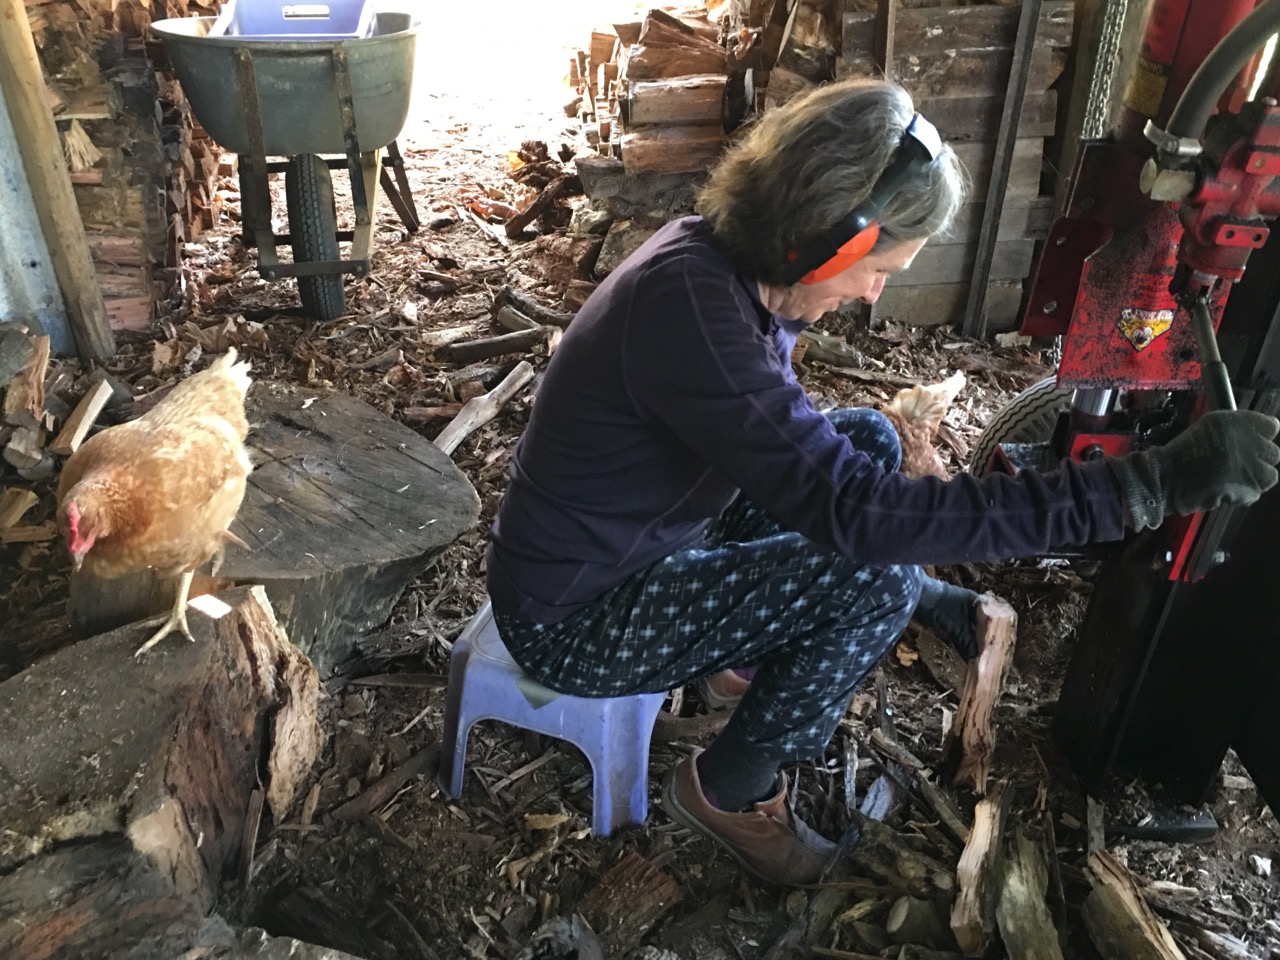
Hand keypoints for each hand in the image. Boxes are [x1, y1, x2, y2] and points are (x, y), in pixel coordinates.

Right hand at [1107, 410, 1279, 529]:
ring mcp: (1247, 464)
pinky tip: (1225, 492)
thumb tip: (1256, 438)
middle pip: (1273, 452)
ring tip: (1235, 481)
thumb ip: (1235, 431)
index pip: (1271, 427)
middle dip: (1258, 461)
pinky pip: (1256, 492)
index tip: (1252, 445)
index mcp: (1235, 422)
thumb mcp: (1207, 429)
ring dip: (1254, 479)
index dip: (1262, 437)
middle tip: (1239, 467)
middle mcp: (1245, 440)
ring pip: (1270, 475)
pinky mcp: (1246, 487)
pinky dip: (1242, 495)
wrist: (1164, 478)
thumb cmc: (1180, 454)